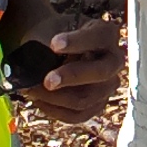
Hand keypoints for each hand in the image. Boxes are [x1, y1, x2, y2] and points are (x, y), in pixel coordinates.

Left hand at [1, 14, 124, 123]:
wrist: (55, 49)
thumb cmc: (54, 37)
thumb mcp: (49, 32)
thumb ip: (45, 45)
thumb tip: (34, 68)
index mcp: (106, 34)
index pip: (98, 37)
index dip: (78, 42)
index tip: (54, 44)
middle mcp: (114, 60)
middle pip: (100, 72)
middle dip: (71, 76)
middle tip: (47, 80)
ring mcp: (108, 86)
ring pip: (86, 99)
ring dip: (55, 97)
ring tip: (31, 90)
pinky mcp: (96, 105)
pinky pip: (78, 115)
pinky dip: (55, 110)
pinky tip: (38, 100)